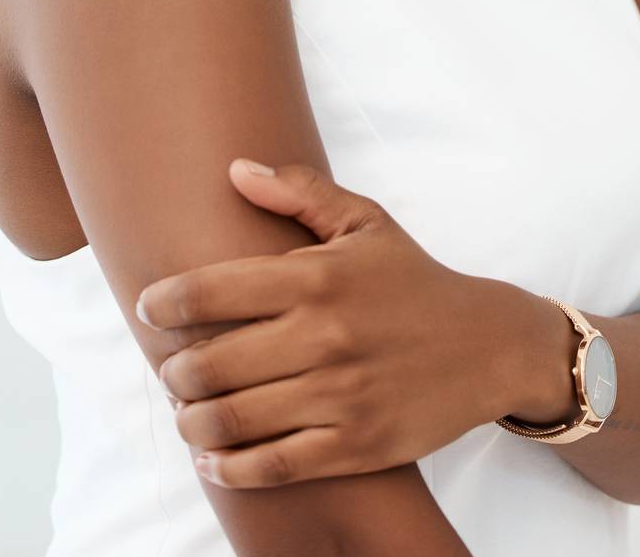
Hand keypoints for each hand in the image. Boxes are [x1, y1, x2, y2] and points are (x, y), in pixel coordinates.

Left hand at [135, 158, 548, 488]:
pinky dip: (228, 468)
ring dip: (192, 421)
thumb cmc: (415, 281)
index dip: (163, 303)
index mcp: (318, 278)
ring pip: (231, 421)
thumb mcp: (366, 222)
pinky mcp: (357, 446)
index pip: (210, 291)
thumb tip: (235, 170)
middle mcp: (324, 337)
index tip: (150, 309)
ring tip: (188, 412)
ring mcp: (340, 396)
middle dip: (173, 372)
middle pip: (209, 364)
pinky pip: (273, 467)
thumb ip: (299, 191)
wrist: (490, 347)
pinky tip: (214, 457)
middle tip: (172, 370)